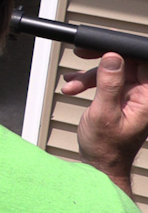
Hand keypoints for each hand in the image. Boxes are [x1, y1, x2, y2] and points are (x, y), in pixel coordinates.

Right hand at [60, 50, 147, 197]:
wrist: (98, 165)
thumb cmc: (106, 147)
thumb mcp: (104, 113)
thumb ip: (110, 84)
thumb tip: (113, 57)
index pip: (142, 62)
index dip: (122, 50)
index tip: (101, 46)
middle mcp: (144, 95)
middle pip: (126, 62)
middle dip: (101, 59)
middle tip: (81, 53)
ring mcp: (133, 96)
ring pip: (112, 70)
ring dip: (89, 75)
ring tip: (71, 85)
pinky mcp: (121, 98)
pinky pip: (106, 81)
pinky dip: (88, 82)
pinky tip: (73, 87)